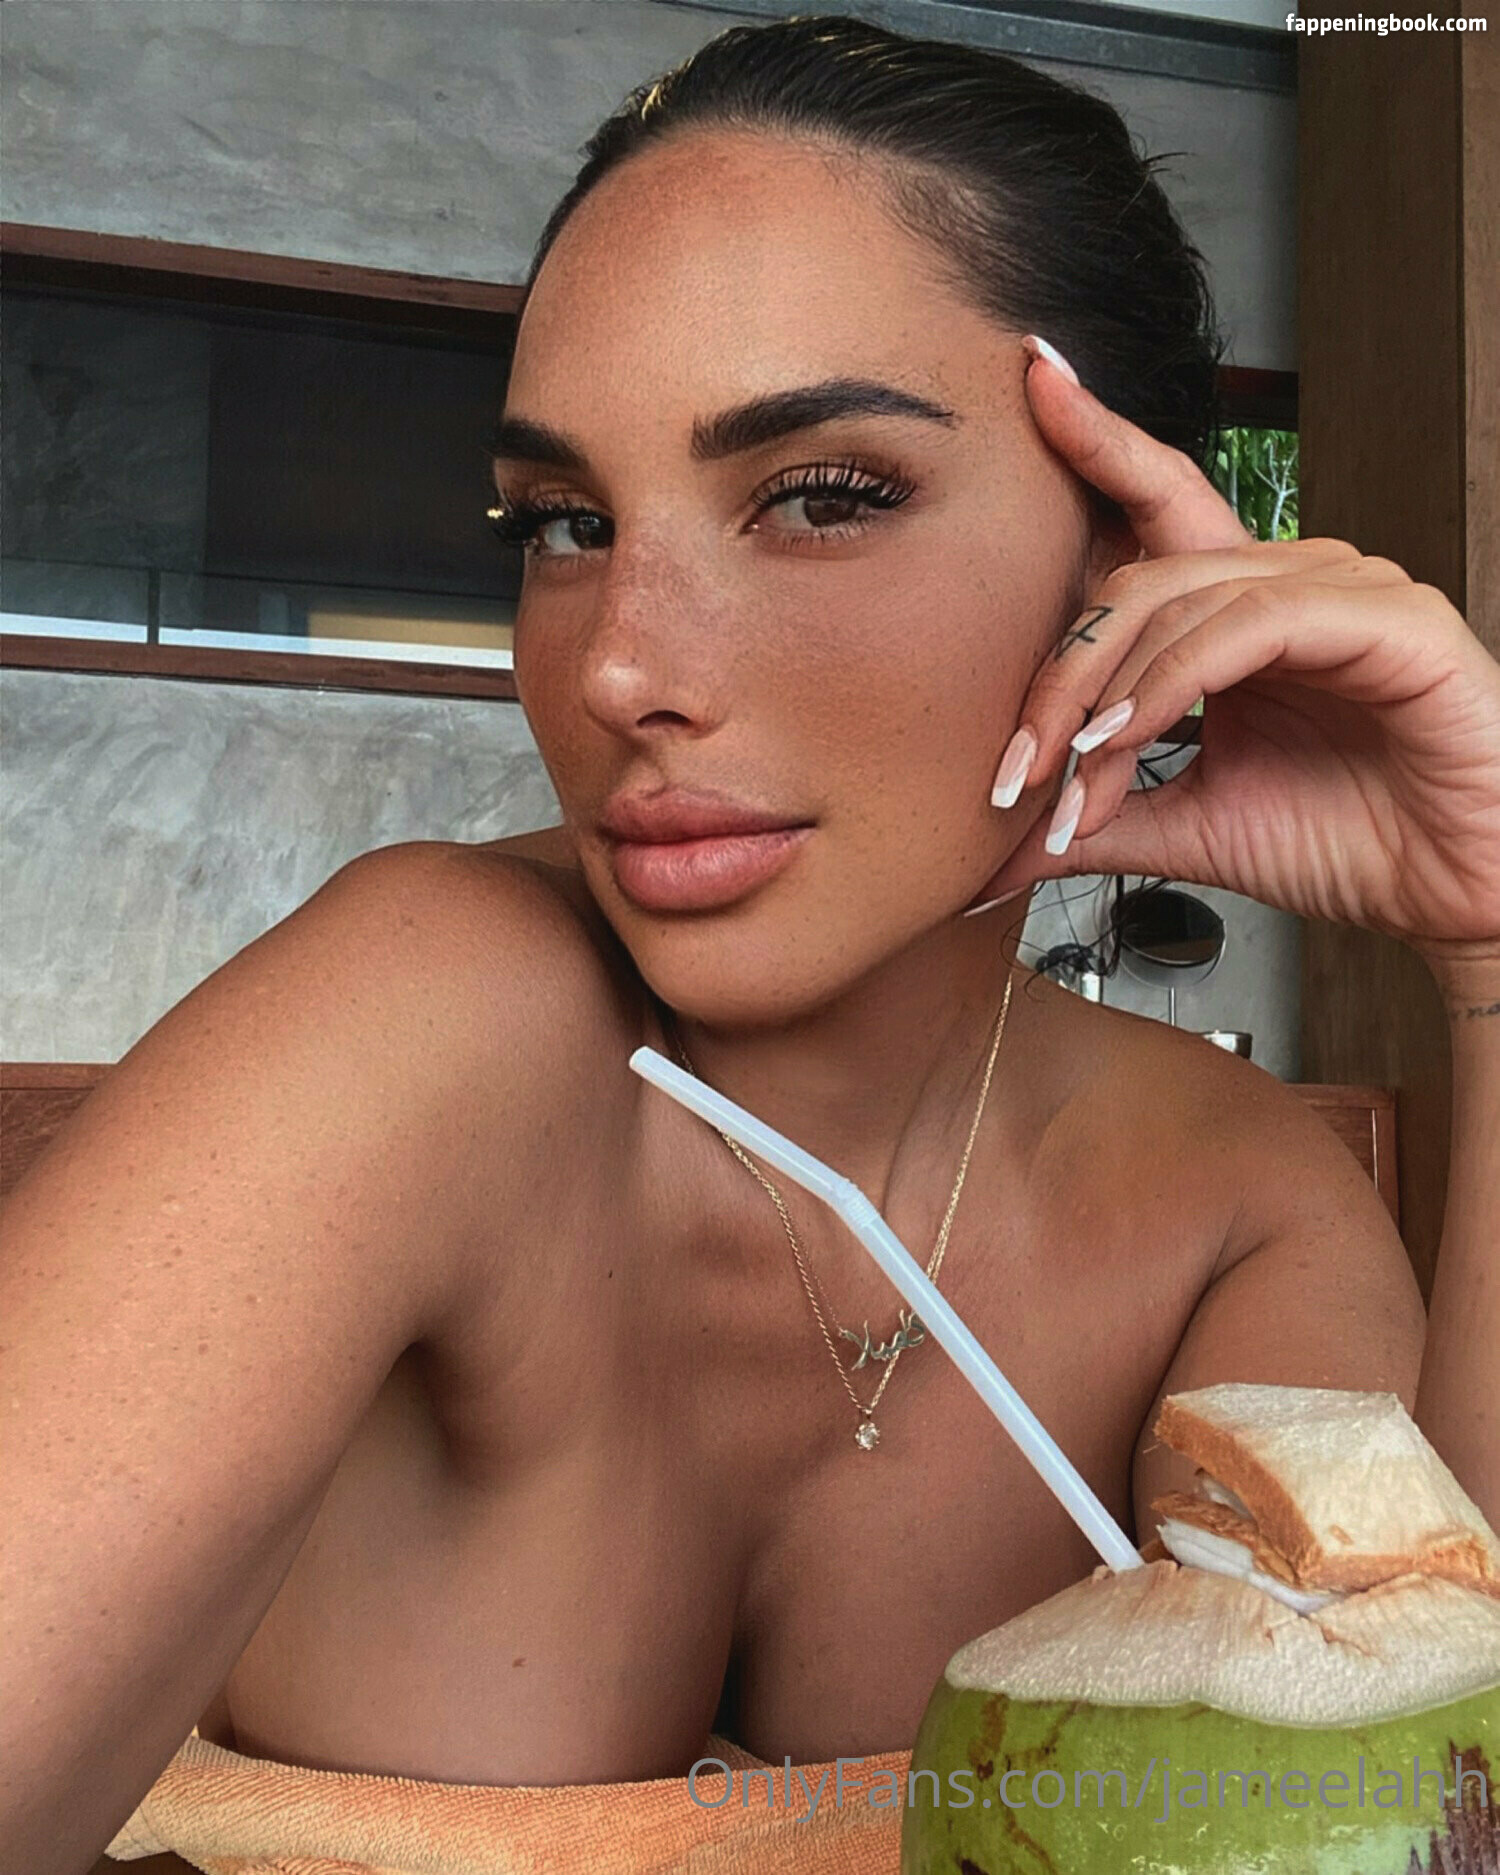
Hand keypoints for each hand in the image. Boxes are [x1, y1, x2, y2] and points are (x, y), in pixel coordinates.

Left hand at [967, 342, 1499, 974]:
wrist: (1452, 892)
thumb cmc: (1346, 842)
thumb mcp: (1188, 825)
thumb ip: (1097, 813)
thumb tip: (992, 852)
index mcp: (1245, 610)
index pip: (1160, 507)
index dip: (1101, 439)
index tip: (1035, 380)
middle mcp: (1293, 580)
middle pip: (1141, 577)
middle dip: (1063, 673)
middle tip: (1015, 768)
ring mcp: (1344, 588)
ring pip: (1185, 599)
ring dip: (1111, 692)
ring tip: (1071, 774)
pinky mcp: (1387, 618)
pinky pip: (1253, 623)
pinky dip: (1178, 677)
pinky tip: (1134, 732)